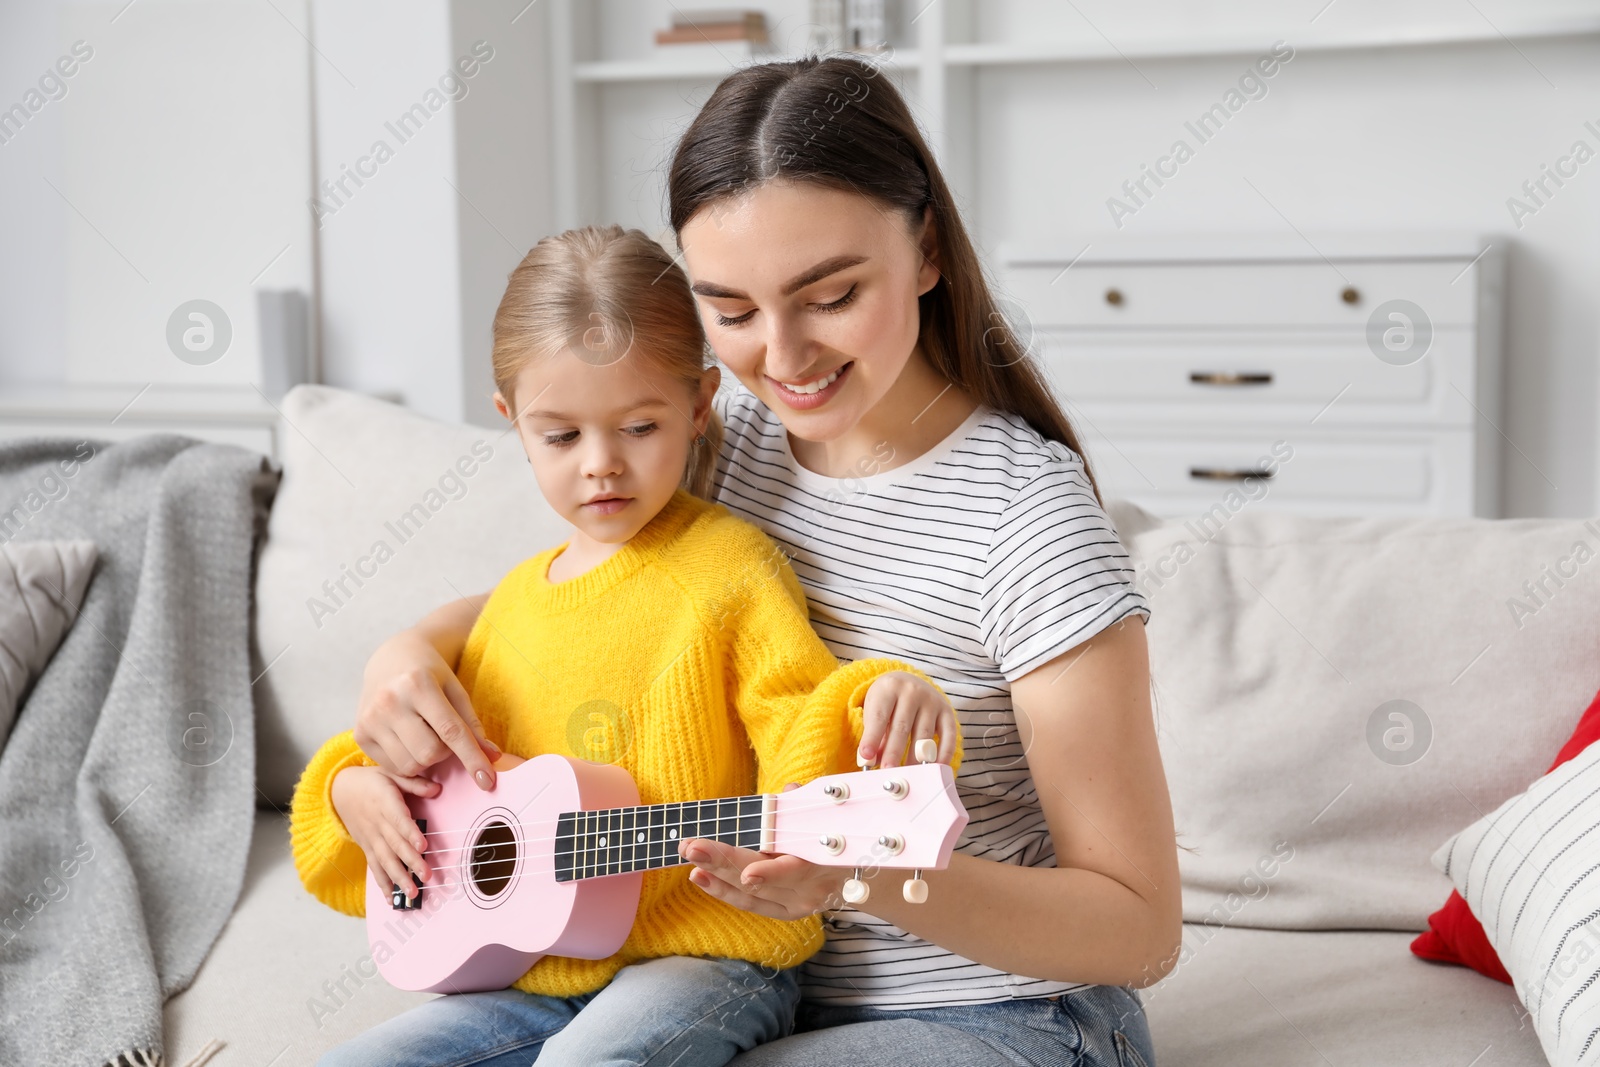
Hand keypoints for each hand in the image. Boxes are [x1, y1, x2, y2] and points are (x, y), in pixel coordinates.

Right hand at [330, 764, 435, 902]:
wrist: (340, 789)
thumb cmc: (372, 781)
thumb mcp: (392, 773)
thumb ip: (415, 783)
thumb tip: (437, 789)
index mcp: (385, 803)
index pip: (399, 820)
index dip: (411, 833)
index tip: (423, 845)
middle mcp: (377, 824)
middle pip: (395, 845)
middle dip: (411, 862)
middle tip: (426, 876)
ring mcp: (371, 838)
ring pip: (385, 860)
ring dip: (398, 878)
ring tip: (412, 893)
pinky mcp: (367, 847)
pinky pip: (374, 867)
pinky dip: (382, 884)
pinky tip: (391, 899)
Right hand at [353, 628, 499, 792]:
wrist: (390, 659)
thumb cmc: (429, 675)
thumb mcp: (455, 689)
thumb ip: (472, 724)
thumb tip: (492, 757)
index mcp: (417, 684)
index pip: (450, 731)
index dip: (472, 758)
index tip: (487, 781)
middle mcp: (389, 702)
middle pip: (429, 753)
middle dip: (445, 753)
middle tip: (444, 735)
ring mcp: (370, 719)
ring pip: (410, 765)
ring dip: (427, 760)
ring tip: (425, 735)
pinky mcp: (360, 734)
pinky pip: (393, 767)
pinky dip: (408, 762)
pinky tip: (408, 740)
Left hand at [680, 783, 849, 919]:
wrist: (863, 873)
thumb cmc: (839, 836)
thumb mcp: (832, 816)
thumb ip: (808, 804)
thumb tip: (790, 790)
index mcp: (825, 863)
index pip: (796, 870)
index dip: (772, 873)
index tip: (748, 874)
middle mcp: (811, 890)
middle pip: (763, 880)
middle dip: (724, 863)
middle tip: (692, 847)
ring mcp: (798, 905)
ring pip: (751, 894)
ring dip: (716, 877)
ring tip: (689, 860)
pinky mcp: (787, 912)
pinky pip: (750, 903)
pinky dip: (723, 890)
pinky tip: (700, 877)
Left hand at [856, 670, 958, 768]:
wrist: (909, 682)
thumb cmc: (887, 702)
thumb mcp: (875, 710)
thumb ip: (874, 735)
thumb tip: (872, 761)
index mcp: (888, 688)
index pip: (879, 716)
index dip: (872, 738)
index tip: (866, 758)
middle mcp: (911, 691)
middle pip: (901, 726)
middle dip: (893, 752)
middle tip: (887, 771)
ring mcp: (931, 700)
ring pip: (923, 734)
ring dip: (915, 757)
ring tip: (908, 775)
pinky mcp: (947, 710)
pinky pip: (948, 734)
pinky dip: (943, 753)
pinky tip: (936, 767)